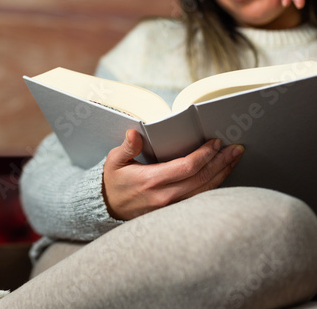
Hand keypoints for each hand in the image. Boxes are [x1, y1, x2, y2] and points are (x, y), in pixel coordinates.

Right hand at [102, 129, 243, 220]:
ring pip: (204, 190)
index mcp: (152, 180)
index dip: (205, 155)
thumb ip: (126, 147)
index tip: (216, 143)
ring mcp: (171, 206)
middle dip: (221, 162)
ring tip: (234, 159)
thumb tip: (134, 134)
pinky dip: (213, 186)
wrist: (109, 208)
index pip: (187, 167)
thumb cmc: (113, 183)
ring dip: (222, 173)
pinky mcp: (174, 211)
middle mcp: (165, 195)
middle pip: (202, 178)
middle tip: (236, 148)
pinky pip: (199, 198)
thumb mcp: (114, 162)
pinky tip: (221, 175)